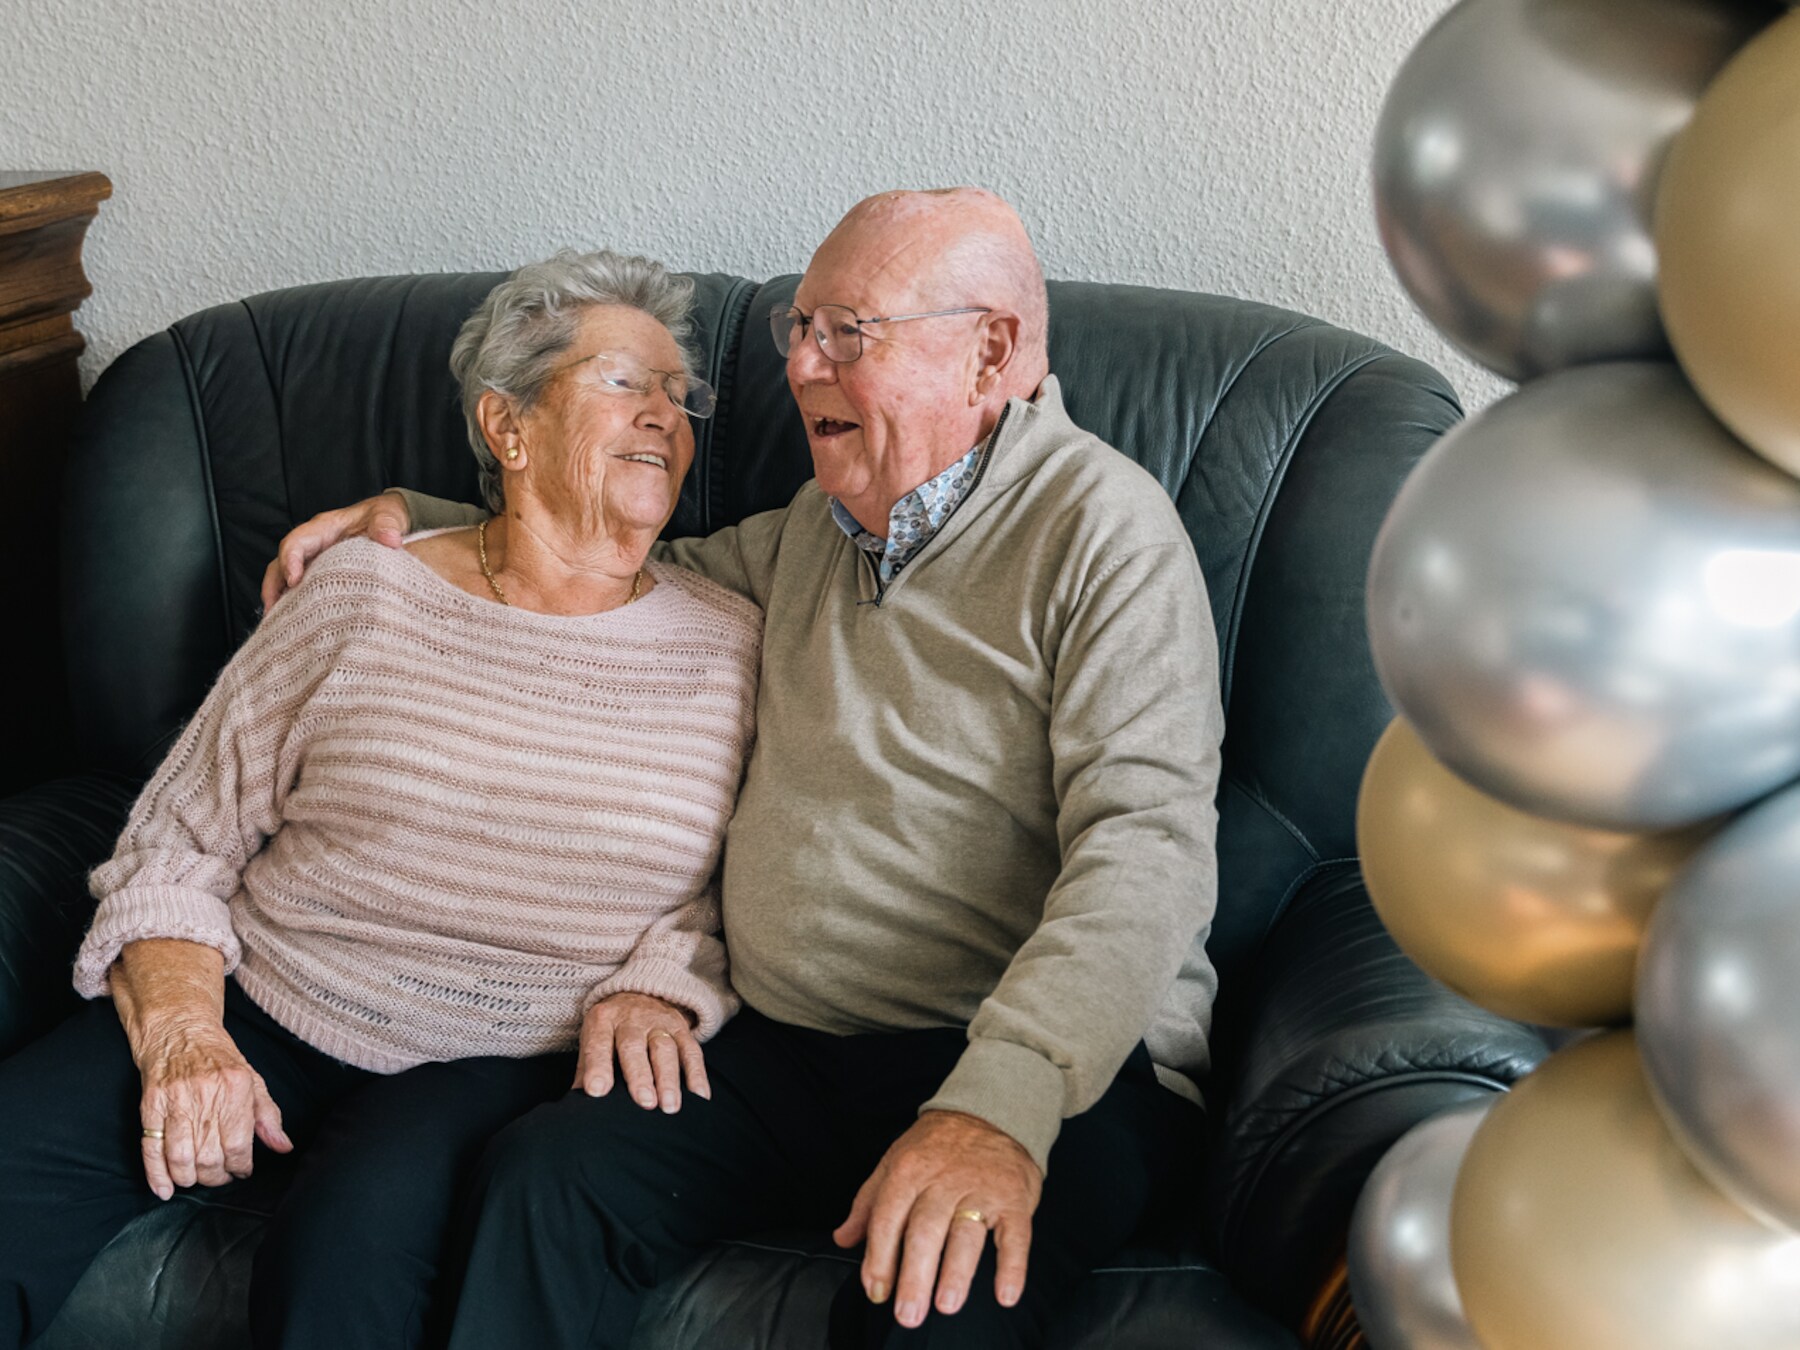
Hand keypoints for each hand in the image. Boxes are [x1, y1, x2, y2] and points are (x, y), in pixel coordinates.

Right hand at [135, 1015, 291, 1199]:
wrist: (179, 1030)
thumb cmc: (219, 1058)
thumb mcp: (252, 1080)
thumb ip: (268, 1116)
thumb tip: (283, 1147)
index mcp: (235, 1086)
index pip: (239, 1144)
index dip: (241, 1166)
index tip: (242, 1170)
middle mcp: (205, 1094)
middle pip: (209, 1156)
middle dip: (216, 1176)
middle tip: (220, 1175)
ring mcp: (174, 1101)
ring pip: (181, 1158)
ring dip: (190, 1178)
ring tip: (198, 1177)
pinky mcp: (150, 1105)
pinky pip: (151, 1148)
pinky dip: (157, 1175)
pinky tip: (165, 1189)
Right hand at [259, 490, 410, 612]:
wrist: (392, 522)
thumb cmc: (384, 516)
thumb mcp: (387, 515)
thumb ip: (387, 525)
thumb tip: (391, 540)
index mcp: (323, 529)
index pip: (296, 542)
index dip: (290, 560)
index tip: (294, 580)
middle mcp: (314, 546)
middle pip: (282, 564)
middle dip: (273, 587)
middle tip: (273, 612)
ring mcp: (317, 562)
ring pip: (287, 580)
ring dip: (281, 600)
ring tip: (279, 624)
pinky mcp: (325, 576)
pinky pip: (305, 589)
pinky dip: (298, 605)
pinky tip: (301, 625)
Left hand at [573, 992, 710, 1111]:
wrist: (639, 992)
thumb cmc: (611, 1030)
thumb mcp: (593, 1040)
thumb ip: (585, 1072)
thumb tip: (575, 1108)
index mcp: (602, 1020)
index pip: (598, 1044)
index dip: (597, 1068)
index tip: (597, 1092)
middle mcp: (631, 1018)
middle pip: (634, 1047)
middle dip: (640, 1076)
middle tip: (645, 1103)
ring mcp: (659, 1022)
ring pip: (665, 1049)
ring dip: (669, 1079)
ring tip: (669, 1107)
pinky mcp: (682, 1028)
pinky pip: (692, 1051)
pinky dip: (697, 1075)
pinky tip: (699, 1097)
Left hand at [834, 1110, 1042, 1327]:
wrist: (990, 1111)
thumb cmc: (935, 1147)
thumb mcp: (894, 1161)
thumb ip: (868, 1202)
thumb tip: (842, 1239)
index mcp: (908, 1171)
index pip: (888, 1219)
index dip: (879, 1258)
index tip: (876, 1292)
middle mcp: (943, 1180)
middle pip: (925, 1231)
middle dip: (914, 1275)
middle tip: (907, 1314)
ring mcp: (981, 1188)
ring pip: (966, 1233)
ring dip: (956, 1272)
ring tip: (946, 1305)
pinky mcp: (1014, 1198)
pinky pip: (1016, 1235)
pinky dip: (1013, 1266)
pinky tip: (1005, 1295)